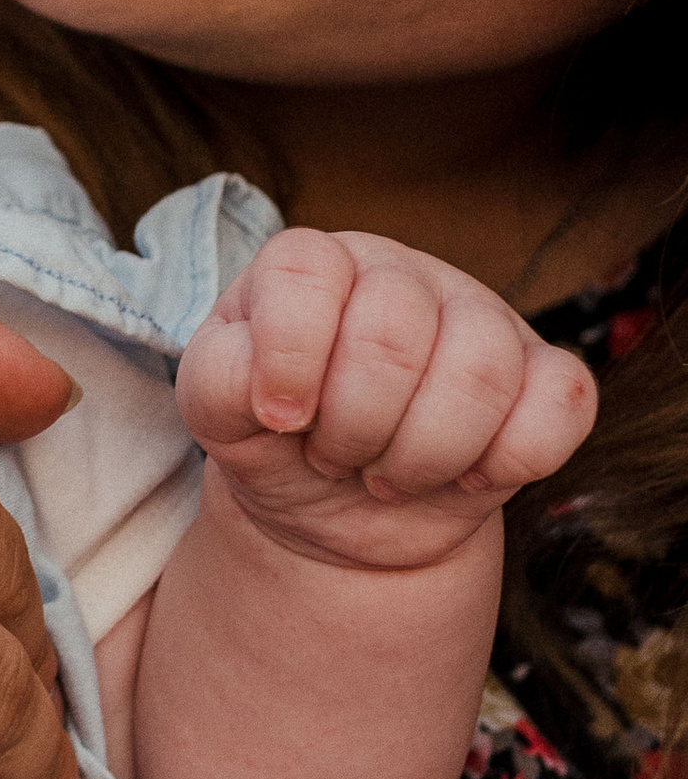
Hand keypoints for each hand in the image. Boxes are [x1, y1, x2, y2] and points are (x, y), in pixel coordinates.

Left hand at [175, 228, 596, 570]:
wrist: (337, 512)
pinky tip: (466, 477)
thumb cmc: (276, 443)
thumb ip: (217, 382)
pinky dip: (508, 462)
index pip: (305, 268)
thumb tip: (271, 389)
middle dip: (354, 426)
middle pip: (393, 331)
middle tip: (336, 456)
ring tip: (388, 472)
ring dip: (422, 456)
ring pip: (480, 374)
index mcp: (316, 266)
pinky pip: (561, 404)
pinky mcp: (545, 378)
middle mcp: (402, 275)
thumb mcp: (217, 416)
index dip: (289, 357)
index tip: (280, 419)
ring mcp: (483, 318)